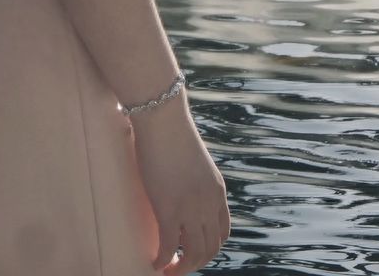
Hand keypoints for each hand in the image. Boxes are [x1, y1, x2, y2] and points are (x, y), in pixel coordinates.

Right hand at [131, 101, 229, 271]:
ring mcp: (191, 209)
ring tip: (168, 270)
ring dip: (181, 268)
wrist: (163, 118)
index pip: (223, 232)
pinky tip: (155, 263)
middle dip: (196, 262)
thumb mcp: (193, 161)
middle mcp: (209, 204)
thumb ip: (192, 179)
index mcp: (218, 191)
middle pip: (211, 248)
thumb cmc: (171, 131)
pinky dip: (163, 261)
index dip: (210, 247)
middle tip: (178, 266)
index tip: (193, 249)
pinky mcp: (169, 210)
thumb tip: (178, 183)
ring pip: (194, 254)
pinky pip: (169, 248)